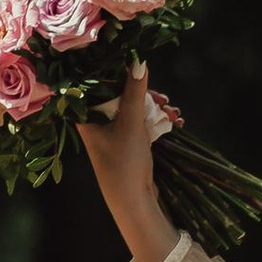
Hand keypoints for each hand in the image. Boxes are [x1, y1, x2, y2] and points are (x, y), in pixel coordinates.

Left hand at [79, 65, 178, 261]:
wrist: (133, 203)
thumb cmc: (124, 163)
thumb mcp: (132, 123)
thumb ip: (135, 91)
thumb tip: (139, 59)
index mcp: (87, 117)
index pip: (98, 83)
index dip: (118, 73)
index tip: (138, 68)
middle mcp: (96, 123)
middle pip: (120, 94)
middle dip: (146, 94)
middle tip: (163, 99)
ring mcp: (112, 133)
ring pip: (135, 108)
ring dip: (156, 108)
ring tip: (172, 113)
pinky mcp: (127, 142)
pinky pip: (142, 122)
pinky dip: (157, 120)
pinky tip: (174, 122)